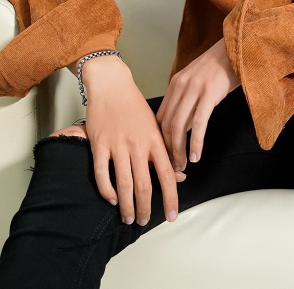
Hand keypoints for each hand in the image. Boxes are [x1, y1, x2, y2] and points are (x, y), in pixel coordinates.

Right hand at [52, 55, 184, 225]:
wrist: (112, 85)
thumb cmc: (135, 106)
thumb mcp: (155, 126)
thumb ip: (165, 151)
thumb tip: (180, 175)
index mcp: (155, 140)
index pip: (167, 174)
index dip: (171, 198)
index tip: (172, 216)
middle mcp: (138, 145)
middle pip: (144, 185)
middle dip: (145, 208)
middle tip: (143, 221)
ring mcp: (118, 145)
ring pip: (124, 183)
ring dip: (126, 205)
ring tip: (128, 217)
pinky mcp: (99, 144)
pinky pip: (101, 174)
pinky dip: (106, 190)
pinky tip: (111, 199)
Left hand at [156, 38, 239, 171]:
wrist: (236, 48)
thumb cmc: (219, 67)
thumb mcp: (196, 79)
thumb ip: (186, 98)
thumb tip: (180, 125)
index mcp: (174, 84)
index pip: (160, 118)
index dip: (161, 140)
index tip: (166, 155)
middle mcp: (180, 86)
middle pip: (166, 125)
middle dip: (168, 150)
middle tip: (173, 167)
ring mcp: (194, 90)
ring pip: (179, 127)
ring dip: (179, 151)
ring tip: (183, 166)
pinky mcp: (209, 94)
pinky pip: (198, 124)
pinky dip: (195, 143)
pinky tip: (196, 156)